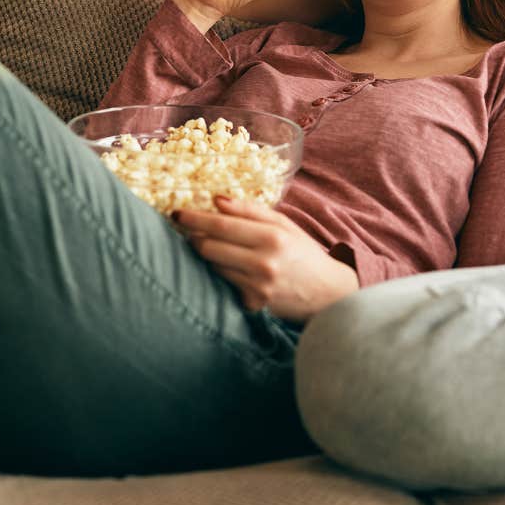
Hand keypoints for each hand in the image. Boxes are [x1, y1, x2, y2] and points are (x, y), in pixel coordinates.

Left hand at [176, 196, 359, 321]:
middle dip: (194, 236)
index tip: (177, 212)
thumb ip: (250, 210)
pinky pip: (225, 285)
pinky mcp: (253, 305)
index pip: (222, 225)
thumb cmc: (303, 253)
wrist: (326, 293)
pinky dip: (224, 274)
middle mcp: (263, 263)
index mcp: (272, 237)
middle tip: (187, 229)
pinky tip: (234, 269)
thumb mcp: (284, 224)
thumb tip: (217, 200)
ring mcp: (257, 287)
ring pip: (213, 266)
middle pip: (209, 247)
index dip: (195, 218)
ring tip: (213, 247)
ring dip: (208, 255)